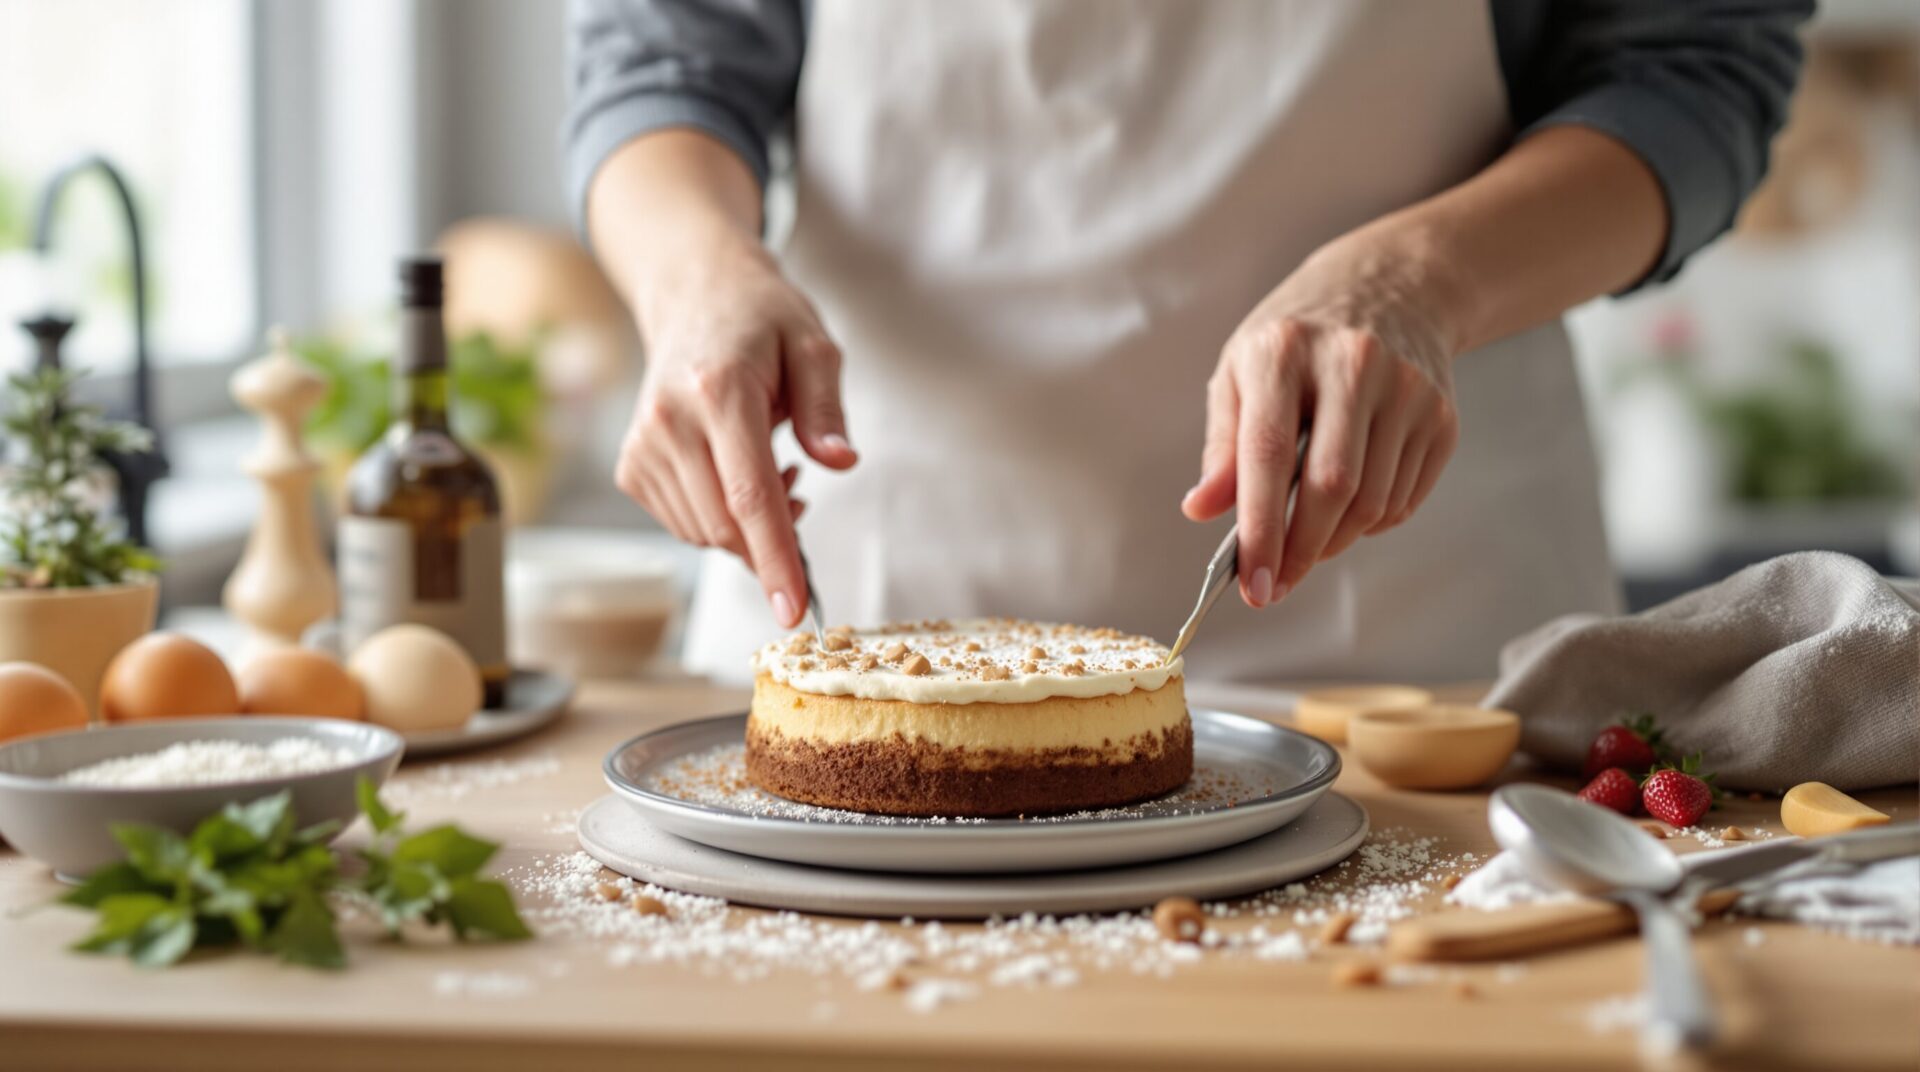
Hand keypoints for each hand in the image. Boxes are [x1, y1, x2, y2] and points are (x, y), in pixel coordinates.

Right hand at [613, 230, 855, 627]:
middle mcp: (670, 421)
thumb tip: (841, 462)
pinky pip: (684, 524)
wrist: (695, 294)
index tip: (793, 609)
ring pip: (704, 533)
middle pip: (726, 525)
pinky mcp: (631, 465)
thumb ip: (828, 409)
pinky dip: (719, 518)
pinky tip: (734, 473)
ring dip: (748, 526)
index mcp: (718, 391)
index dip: (776, 559)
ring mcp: (643, 445)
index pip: (749, 496)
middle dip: (773, 538)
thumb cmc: (761, 320)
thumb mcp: (814, 346)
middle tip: (801, 488)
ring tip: (770, 468)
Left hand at [1182, 233, 1462, 606]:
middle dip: (1300, 551)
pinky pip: (1404, 499)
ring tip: (1306, 543)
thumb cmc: (1298, 338)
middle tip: (1276, 585)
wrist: (1390, 287)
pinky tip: (1348, 508)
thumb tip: (1203, 509)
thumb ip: (1222, 445)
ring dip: (1334, 542)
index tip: (1253, 584)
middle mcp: (1353, 365)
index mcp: (1285, 351)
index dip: (1260, 530)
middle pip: (1332, 488)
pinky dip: (1371, 523)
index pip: (1269, 456)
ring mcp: (1407, 390)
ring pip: (1373, 503)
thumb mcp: (1241, 372)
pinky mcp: (1441, 416)